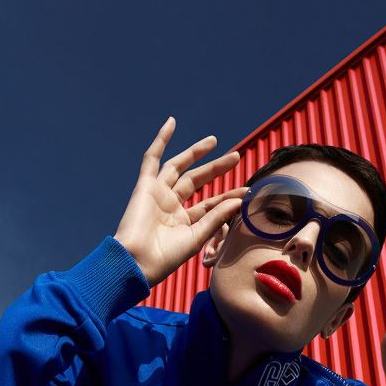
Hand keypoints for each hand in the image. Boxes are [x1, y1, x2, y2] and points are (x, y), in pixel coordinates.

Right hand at [114, 116, 247, 287]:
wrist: (138, 262)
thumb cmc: (166, 258)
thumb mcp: (197, 236)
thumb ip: (217, 216)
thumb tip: (238, 199)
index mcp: (183, 222)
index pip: (210, 204)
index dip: (228, 196)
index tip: (246, 191)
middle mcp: (171, 206)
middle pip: (197, 181)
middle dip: (216, 169)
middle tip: (236, 157)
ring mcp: (158, 195)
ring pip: (179, 167)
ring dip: (195, 152)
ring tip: (214, 141)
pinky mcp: (145, 187)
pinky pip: (151, 159)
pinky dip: (160, 140)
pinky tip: (171, 122)